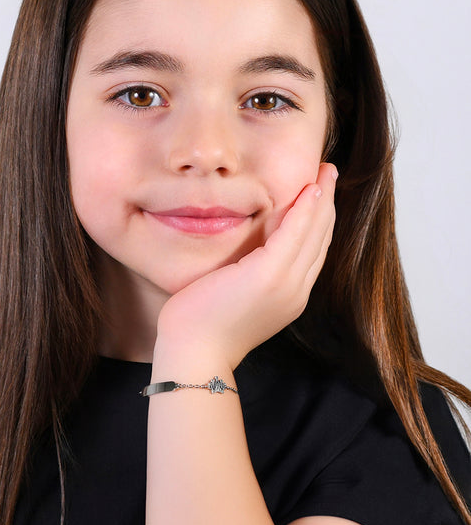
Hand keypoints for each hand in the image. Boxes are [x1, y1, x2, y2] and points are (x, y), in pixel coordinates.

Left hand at [155, 162, 337, 370]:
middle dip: (326, 204)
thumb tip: (249, 251)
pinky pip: (294, 235)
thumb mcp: (236, 294)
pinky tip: (311, 189)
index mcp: (288, 295)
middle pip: (319, 239)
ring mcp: (286, 285)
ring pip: (313, 234)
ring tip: (326, 172)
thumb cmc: (204, 324)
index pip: (311, 251)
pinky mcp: (269, 276)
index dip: (318, 220)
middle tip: (329, 173)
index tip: (319, 194)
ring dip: (322, 199)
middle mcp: (295, 291)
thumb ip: (251, 273)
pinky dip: (306, 210)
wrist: (194, 352)